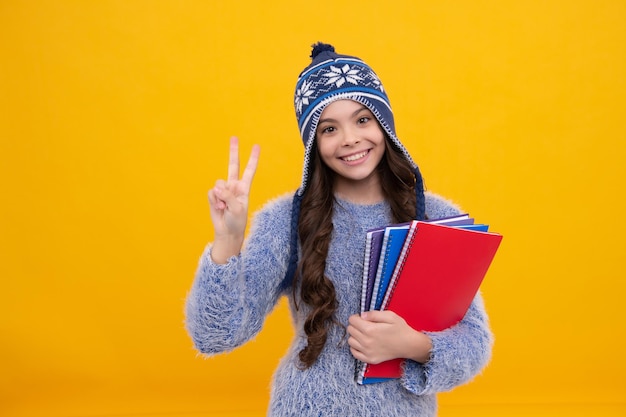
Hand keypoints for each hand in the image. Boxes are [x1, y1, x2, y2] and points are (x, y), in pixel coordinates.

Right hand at [208, 136, 259, 262]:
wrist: (227, 232)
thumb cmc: (237, 221)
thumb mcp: (237, 209)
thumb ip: (228, 196)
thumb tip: (218, 187)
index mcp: (244, 188)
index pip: (249, 170)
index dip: (253, 159)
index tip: (256, 146)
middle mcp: (234, 186)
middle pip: (233, 165)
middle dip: (233, 151)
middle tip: (234, 137)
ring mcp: (223, 190)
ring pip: (218, 183)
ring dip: (220, 196)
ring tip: (224, 207)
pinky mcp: (214, 196)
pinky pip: (212, 193)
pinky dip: (214, 201)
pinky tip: (218, 208)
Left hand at [347, 310, 431, 364]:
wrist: (409, 345)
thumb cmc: (400, 329)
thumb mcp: (390, 315)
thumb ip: (374, 314)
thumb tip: (362, 315)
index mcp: (370, 329)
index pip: (352, 320)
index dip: (356, 317)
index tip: (363, 318)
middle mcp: (366, 342)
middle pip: (350, 330)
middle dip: (355, 325)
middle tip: (365, 325)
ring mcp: (367, 352)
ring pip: (350, 341)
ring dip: (355, 336)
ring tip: (364, 334)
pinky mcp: (369, 359)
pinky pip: (354, 353)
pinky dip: (356, 347)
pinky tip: (363, 343)